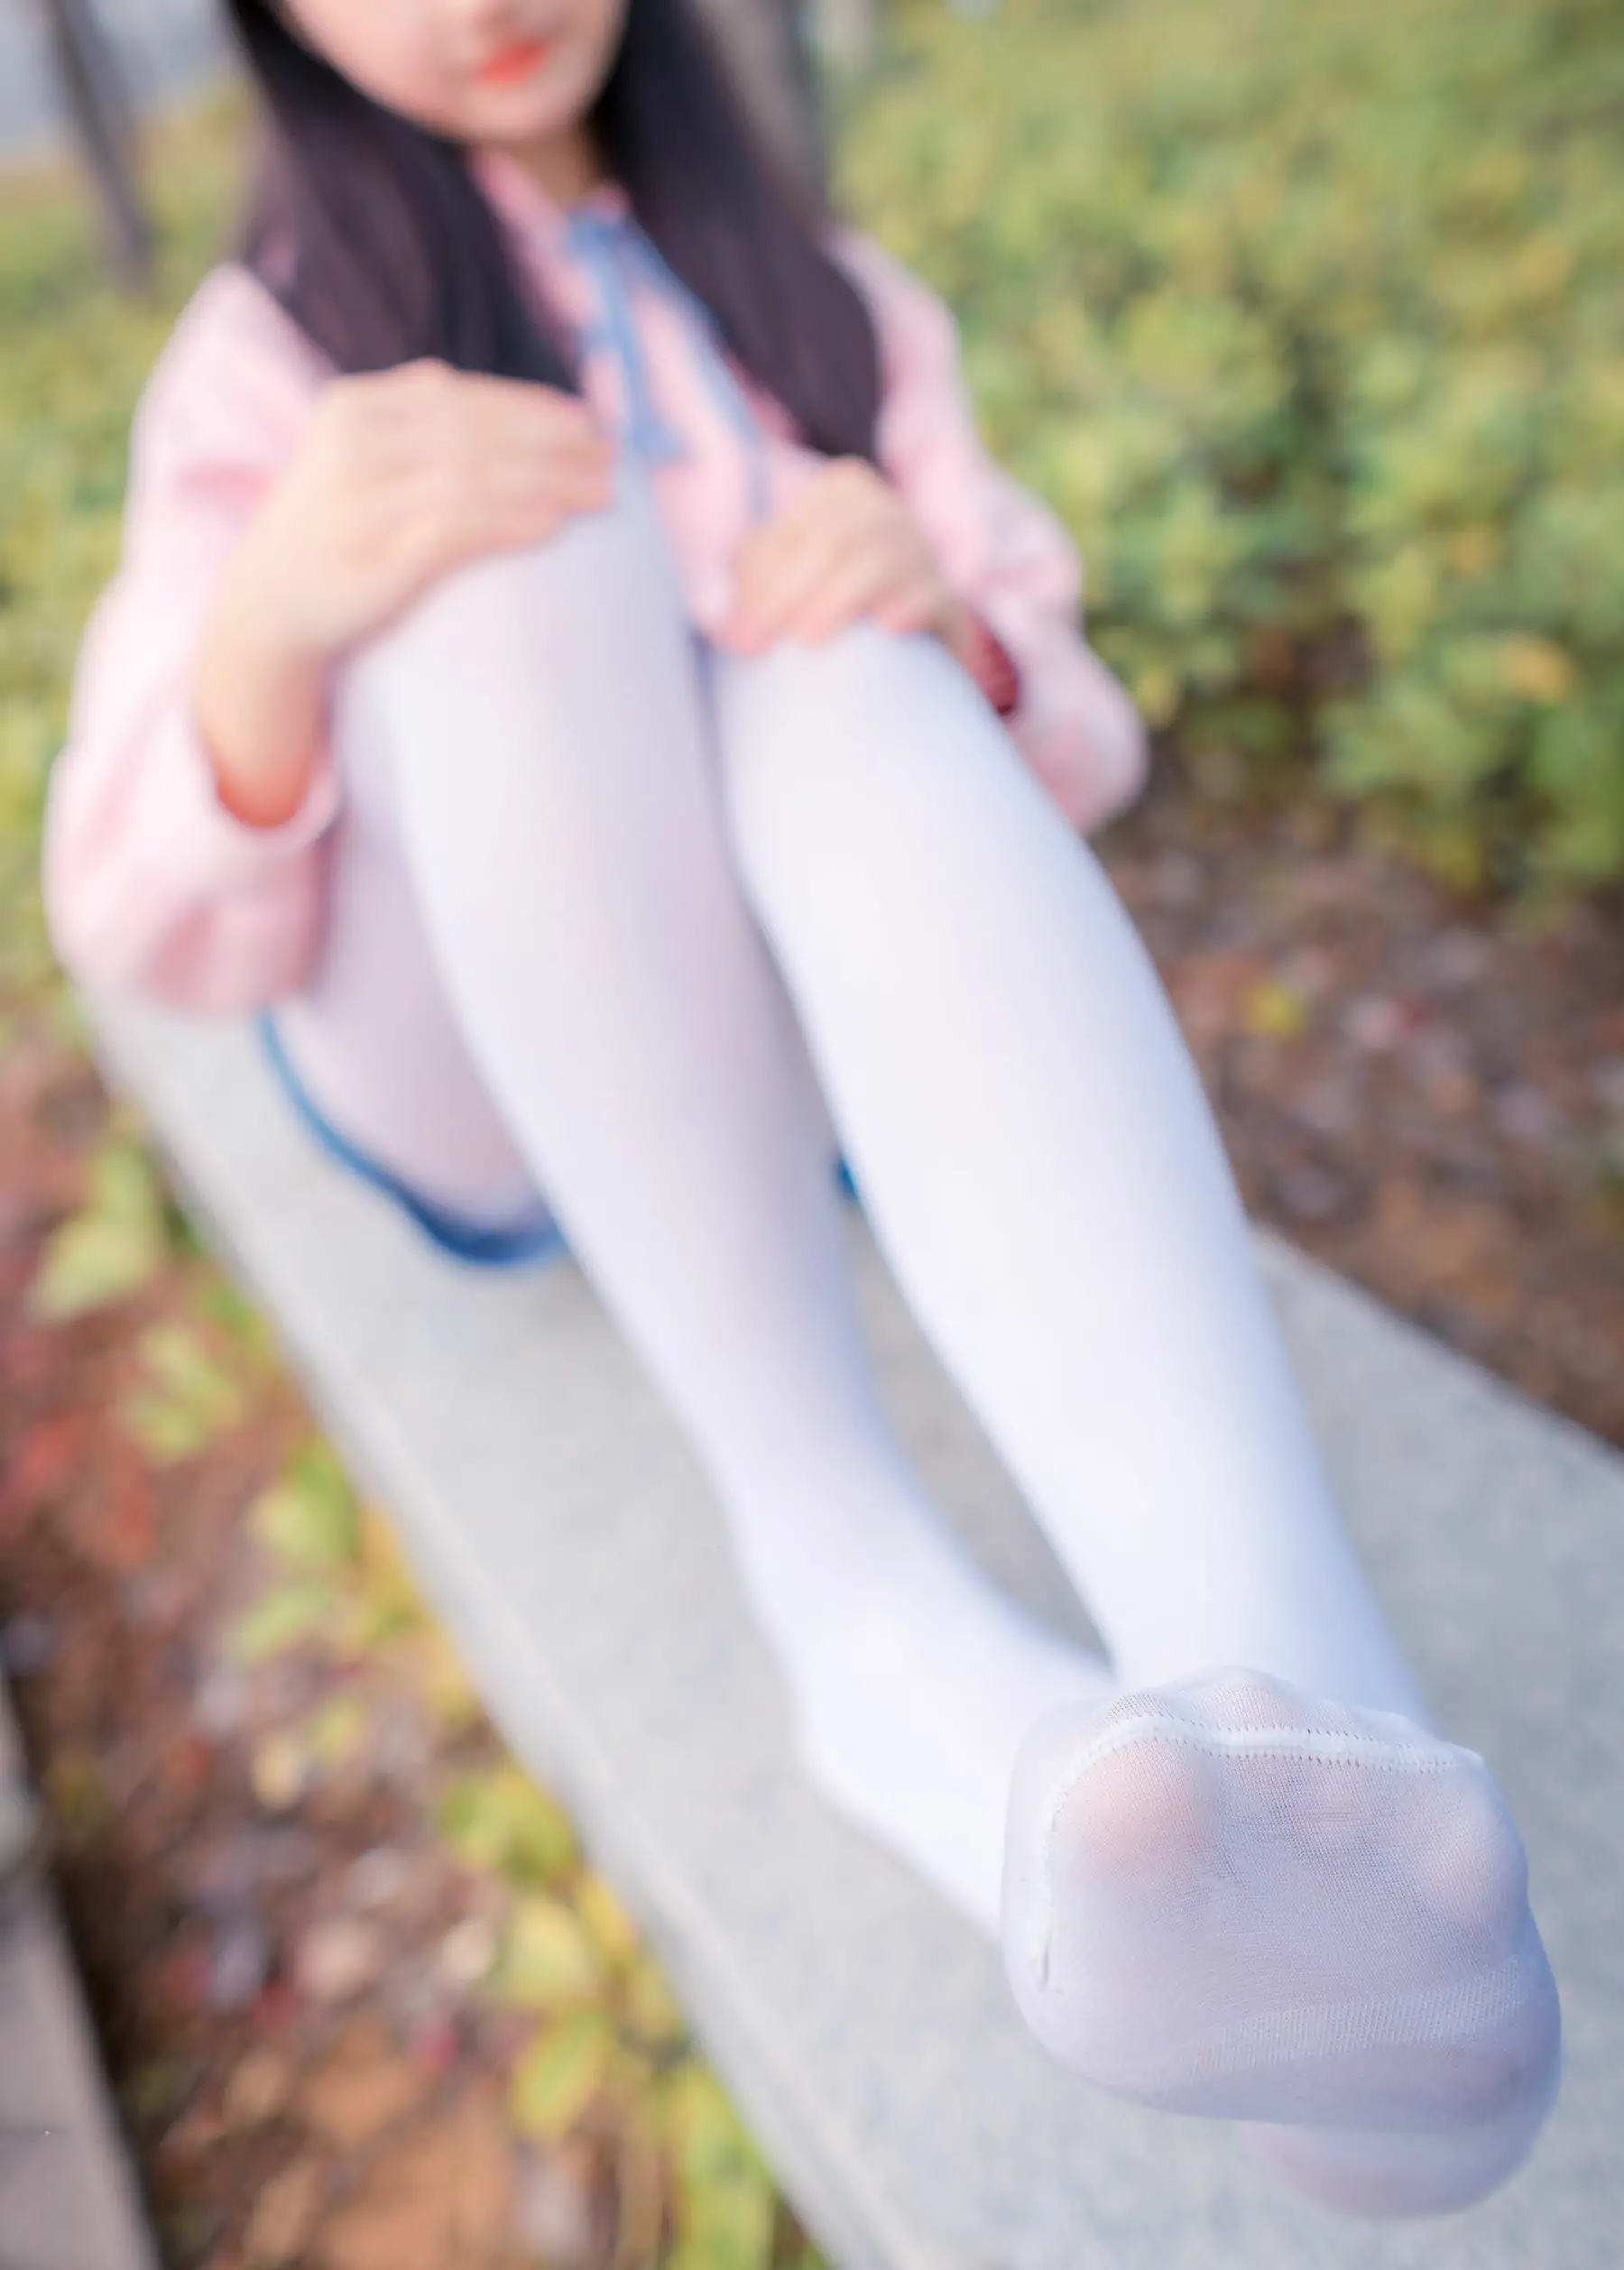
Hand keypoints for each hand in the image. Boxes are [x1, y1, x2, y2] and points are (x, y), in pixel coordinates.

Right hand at [218, 359, 615, 663]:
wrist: (265, 607)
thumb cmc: (331, 533)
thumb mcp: (360, 458)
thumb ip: (420, 428)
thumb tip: (514, 410)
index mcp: (353, 406)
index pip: (459, 397)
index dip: (530, 406)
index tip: (586, 421)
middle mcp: (356, 444)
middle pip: (476, 433)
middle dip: (553, 443)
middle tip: (613, 458)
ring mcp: (363, 500)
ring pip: (475, 477)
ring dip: (548, 483)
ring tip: (601, 494)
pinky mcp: (375, 557)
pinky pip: (458, 531)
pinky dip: (512, 525)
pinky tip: (554, 527)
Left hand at [717, 456, 976, 661]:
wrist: (904, 667)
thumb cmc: (828, 621)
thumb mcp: (786, 591)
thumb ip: (752, 585)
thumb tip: (715, 610)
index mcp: (845, 494)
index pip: (798, 529)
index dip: (761, 578)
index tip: (736, 633)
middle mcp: (889, 514)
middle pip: (835, 538)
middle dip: (788, 590)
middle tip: (756, 644)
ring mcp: (924, 556)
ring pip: (884, 556)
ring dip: (841, 597)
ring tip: (809, 640)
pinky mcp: (952, 604)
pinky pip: (935, 592)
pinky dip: (911, 603)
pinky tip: (888, 627)